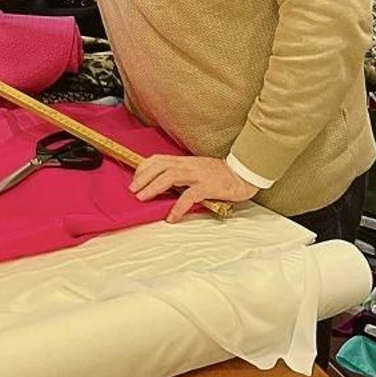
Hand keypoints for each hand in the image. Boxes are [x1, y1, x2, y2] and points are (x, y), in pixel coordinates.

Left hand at [127, 155, 258, 222]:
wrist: (243, 174)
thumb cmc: (219, 174)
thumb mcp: (196, 170)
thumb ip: (181, 174)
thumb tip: (162, 185)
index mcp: (184, 161)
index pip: (158, 159)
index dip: (143, 168)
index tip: (135, 180)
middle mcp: (188, 165)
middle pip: (160, 166)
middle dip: (143, 177)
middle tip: (132, 190)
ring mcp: (198, 175)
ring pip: (170, 177)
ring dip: (153, 187)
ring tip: (143, 198)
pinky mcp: (208, 187)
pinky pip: (190, 196)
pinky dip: (178, 206)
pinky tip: (171, 217)